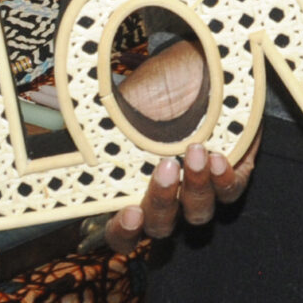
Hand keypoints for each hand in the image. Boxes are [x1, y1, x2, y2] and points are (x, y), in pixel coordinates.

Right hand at [102, 39, 256, 251]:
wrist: (197, 68)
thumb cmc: (154, 90)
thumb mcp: (124, 107)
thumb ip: (103, 128)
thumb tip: (71, 129)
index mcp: (132, 192)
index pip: (123, 233)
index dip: (124, 232)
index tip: (129, 211)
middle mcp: (166, 200)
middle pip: (161, 226)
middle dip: (162, 200)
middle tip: (166, 166)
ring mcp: (198, 192)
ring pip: (197, 214)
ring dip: (196, 186)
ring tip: (194, 150)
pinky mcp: (231, 178)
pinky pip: (230, 193)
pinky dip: (223, 178)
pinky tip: (217, 156)